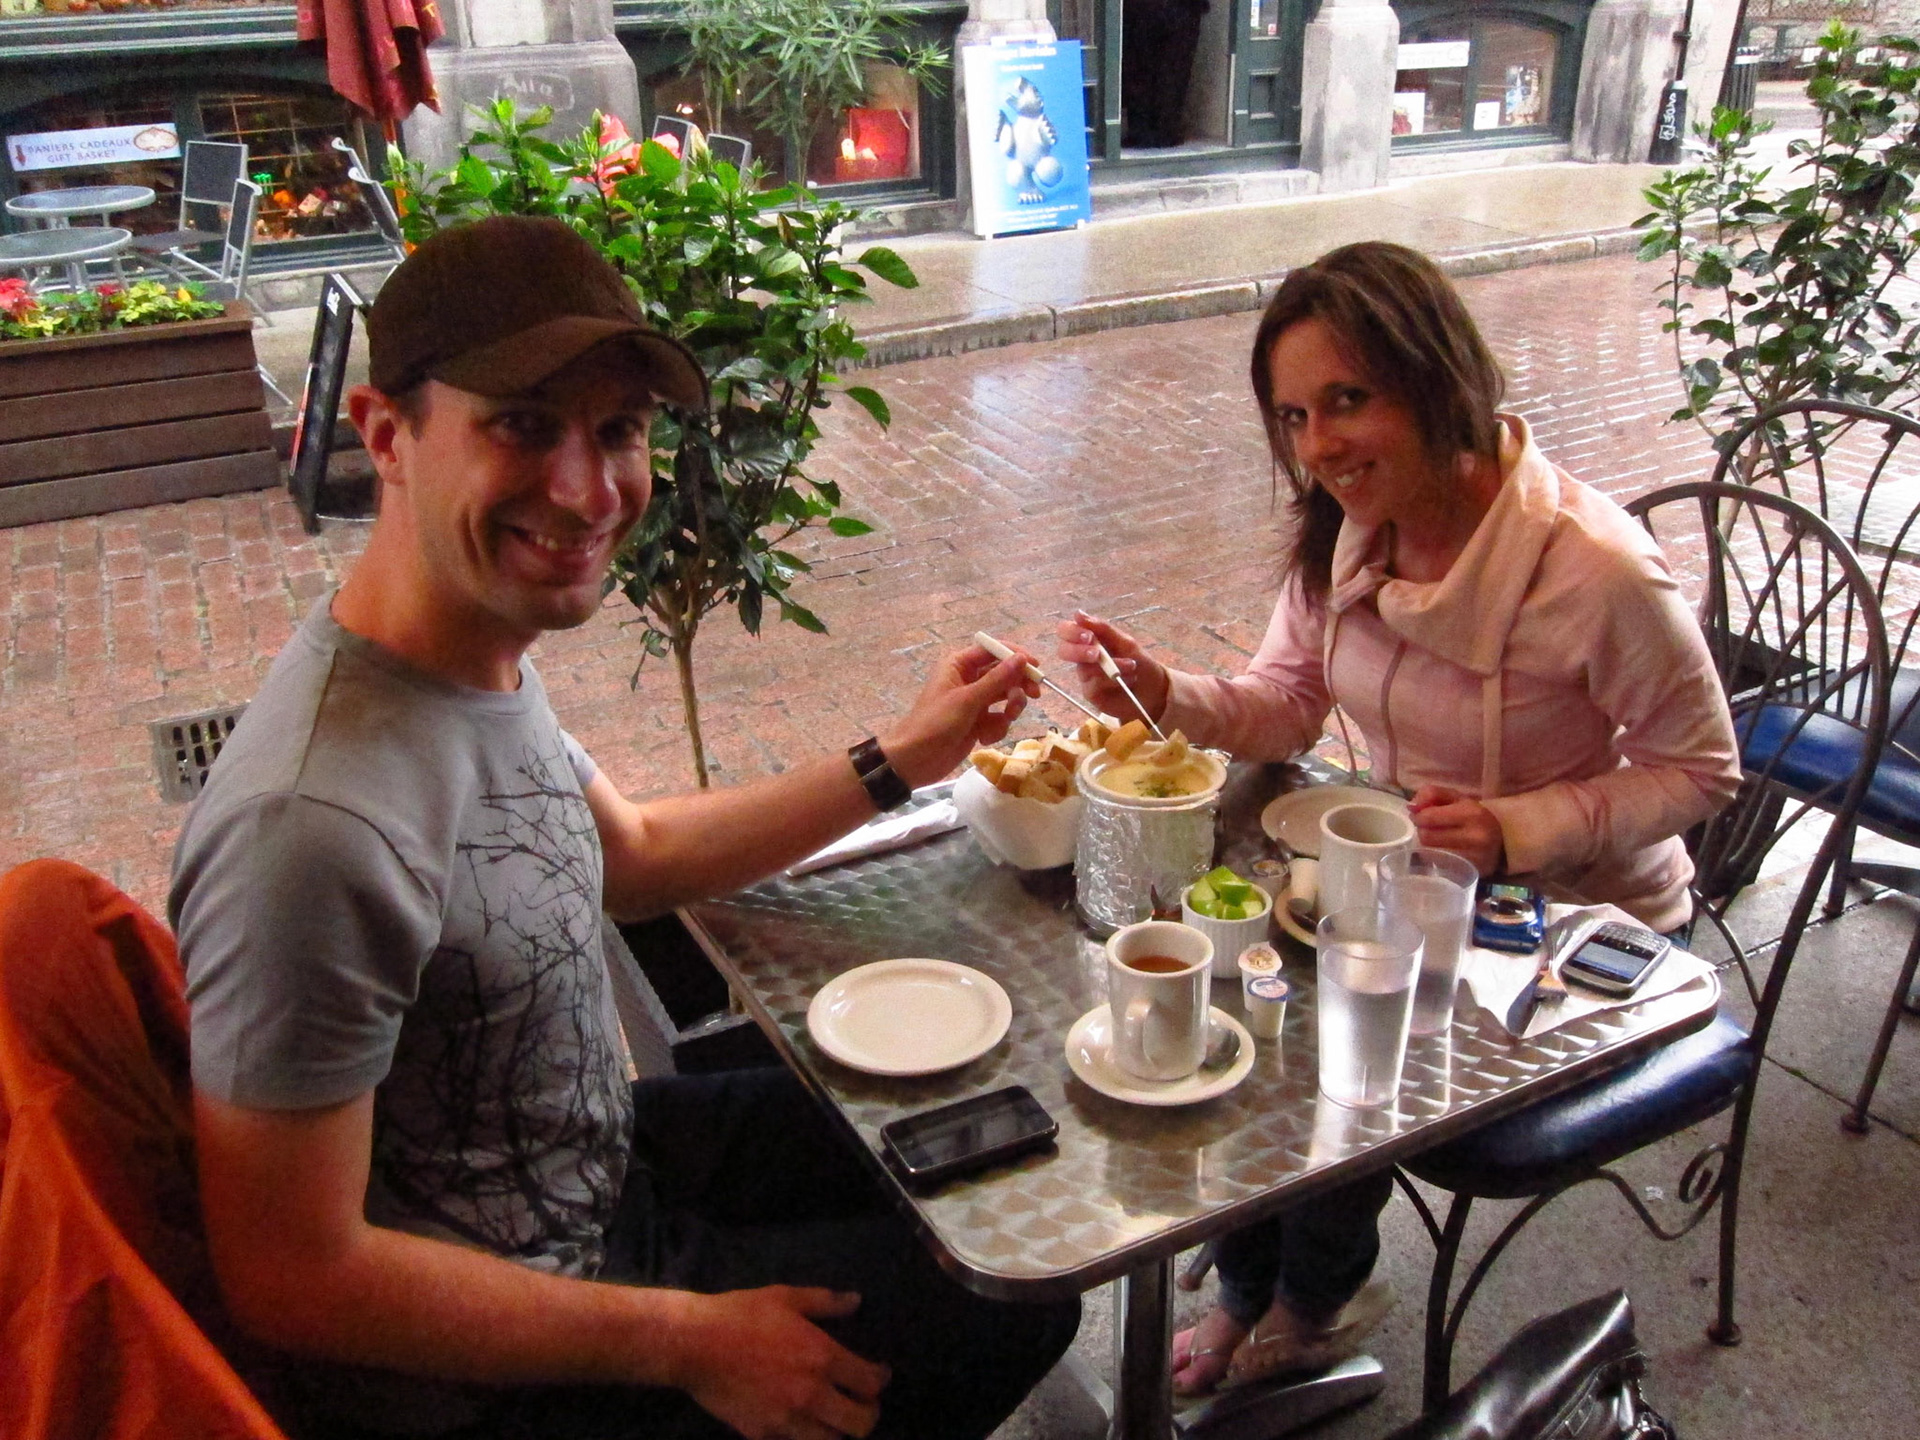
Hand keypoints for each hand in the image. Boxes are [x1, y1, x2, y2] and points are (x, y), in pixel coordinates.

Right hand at [676, 1286, 888, 1439]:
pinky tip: (802, 1424)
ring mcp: (787, 1420)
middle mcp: (811, 1394)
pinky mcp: (763, 1435)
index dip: (880, 1381)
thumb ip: (825, 1302)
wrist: (695, 1344)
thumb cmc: (742, 1314)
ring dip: (838, 1431)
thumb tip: (856, 1301)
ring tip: (834, 1418)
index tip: (878, 1376)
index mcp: (822, 1357)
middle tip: (863, 1404)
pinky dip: (805, 1437)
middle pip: (860, 1423)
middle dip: (869, 1415)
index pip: (870, 1383)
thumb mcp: (786, 1297)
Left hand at [881, 646, 1037, 788]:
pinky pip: (998, 719)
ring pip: (1005, 697)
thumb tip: (1021, 658)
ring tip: (1005, 719)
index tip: (1036, 667)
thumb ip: (997, 679)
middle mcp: (968, 679)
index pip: (993, 650)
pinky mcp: (977, 723)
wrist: (915, 760)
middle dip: (1018, 685)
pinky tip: (984, 738)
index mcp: (959, 665)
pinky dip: (996, 728)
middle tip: (1035, 695)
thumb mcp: (967, 700)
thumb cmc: (936, 723)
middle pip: (1004, 674)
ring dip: (1009, 709)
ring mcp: (974, 702)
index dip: (1015, 656)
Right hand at [1054, 611, 1168, 725]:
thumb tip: (1078, 613)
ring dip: (1111, 665)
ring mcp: (1086, 676)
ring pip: (1084, 668)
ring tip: (1132, 666)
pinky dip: (1113, 680)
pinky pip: (1094, 684)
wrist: (1155, 690)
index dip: (1071, 631)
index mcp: (1088, 640)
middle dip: (1078, 651)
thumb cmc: (1139, 662)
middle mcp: (1083, 658)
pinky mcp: (1091, 694)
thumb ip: (1102, 628)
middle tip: (1097, 654)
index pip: (1066, 631)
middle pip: (1063, 650)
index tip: (1088, 636)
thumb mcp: (1125, 642)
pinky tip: (1130, 679)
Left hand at [1408, 785, 1504, 875]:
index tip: (1420, 815)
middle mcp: (1475, 836)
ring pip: (1430, 852)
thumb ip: (1432, 794)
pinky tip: (1443, 850)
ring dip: (1428, 844)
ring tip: (1437, 838)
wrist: (1501, 840)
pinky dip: (1435, 856)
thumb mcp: (1457, 798)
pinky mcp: (1470, 872)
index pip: (1429, 817)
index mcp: (1472, 813)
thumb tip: (1411, 805)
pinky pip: (1439, 864)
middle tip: (1428, 827)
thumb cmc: (1473, 816)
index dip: (1418, 816)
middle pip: (1427, 836)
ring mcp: (1473, 857)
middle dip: (1422, 830)